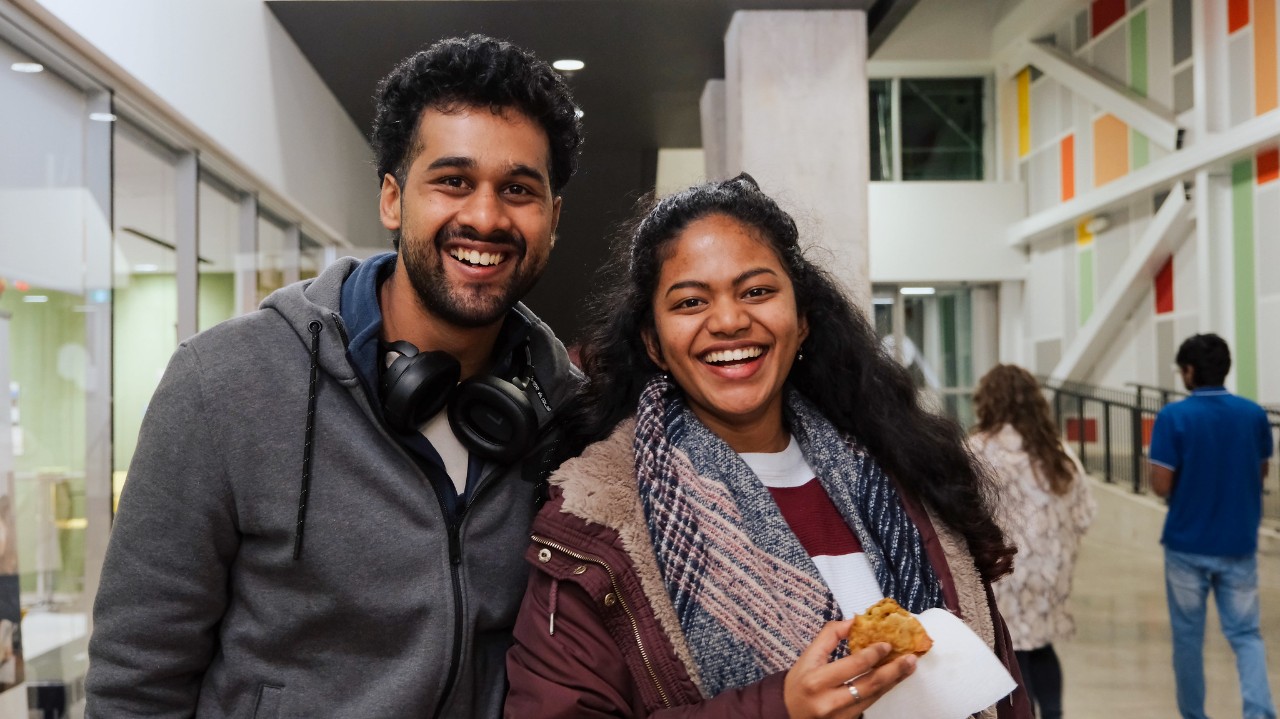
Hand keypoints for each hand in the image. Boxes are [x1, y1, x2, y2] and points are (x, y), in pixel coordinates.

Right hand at [783, 619, 917, 718]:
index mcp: (817, 680)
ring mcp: (839, 716)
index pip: (853, 665)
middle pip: (869, 684)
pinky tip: (892, 680)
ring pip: (874, 697)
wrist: (787, 713)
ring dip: (893, 681)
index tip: (887, 644)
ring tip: (908, 667)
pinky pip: (869, 705)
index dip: (873, 654)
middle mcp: (829, 701)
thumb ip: (830, 635)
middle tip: (910, 658)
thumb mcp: (808, 656)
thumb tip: (855, 621)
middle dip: (893, 670)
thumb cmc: (798, 683)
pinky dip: (883, 691)